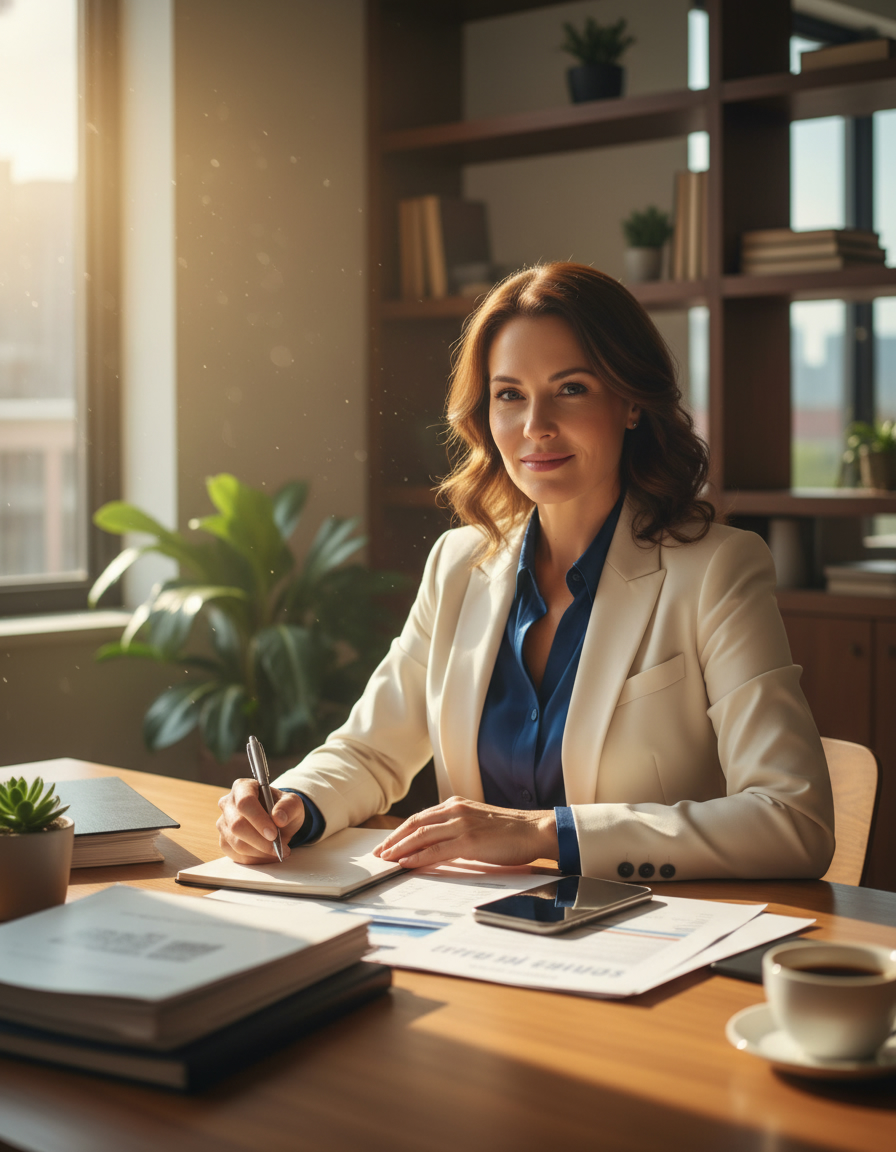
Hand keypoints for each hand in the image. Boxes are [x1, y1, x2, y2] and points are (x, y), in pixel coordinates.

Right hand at [216, 779, 305, 862]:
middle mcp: (228, 803)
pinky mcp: (224, 841)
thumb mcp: (293, 803)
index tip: (273, 834)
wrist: (277, 822)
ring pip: (236, 843)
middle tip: (279, 848)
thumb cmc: (282, 809)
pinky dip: (255, 859)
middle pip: (238, 825)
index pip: (245, 802)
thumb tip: (279, 818)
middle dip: (260, 841)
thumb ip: (288, 807)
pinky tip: (268, 855)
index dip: (258, 819)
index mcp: (243, 787)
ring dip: (260, 852)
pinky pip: (236, 855)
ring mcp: (223, 823)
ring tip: (278, 851)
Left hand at [372, 796, 557, 868]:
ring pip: (421, 835)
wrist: (535, 831)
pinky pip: (436, 850)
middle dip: (393, 840)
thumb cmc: (510, 831)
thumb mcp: (477, 823)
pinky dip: (418, 857)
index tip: (386, 843)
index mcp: (456, 805)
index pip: (419, 817)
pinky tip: (406, 863)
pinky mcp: (469, 841)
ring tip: (386, 860)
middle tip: (378, 854)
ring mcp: (462, 825)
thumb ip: (456, 829)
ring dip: (400, 849)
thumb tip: (436, 845)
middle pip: (414, 824)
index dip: (400, 831)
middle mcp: (455, 811)